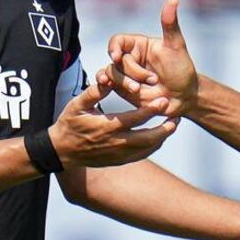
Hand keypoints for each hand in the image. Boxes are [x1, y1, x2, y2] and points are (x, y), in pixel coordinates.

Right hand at [53, 73, 175, 167]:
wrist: (62, 151)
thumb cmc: (69, 125)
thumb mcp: (77, 105)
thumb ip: (94, 91)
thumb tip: (108, 78)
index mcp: (107, 127)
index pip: (134, 118)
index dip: (151, 110)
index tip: (164, 101)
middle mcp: (116, 143)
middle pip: (147, 138)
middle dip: (164, 128)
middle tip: (177, 117)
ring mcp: (119, 154)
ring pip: (147, 148)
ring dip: (162, 137)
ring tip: (174, 125)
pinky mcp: (119, 161)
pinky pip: (142, 155)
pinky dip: (154, 147)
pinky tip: (161, 137)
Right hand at [106, 0, 199, 117]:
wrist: (184, 96)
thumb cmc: (182, 69)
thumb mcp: (176, 46)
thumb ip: (170, 24)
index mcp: (139, 45)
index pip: (118, 41)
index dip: (114, 47)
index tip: (117, 57)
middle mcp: (129, 58)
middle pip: (116, 61)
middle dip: (133, 72)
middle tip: (153, 80)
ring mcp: (125, 74)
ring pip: (111, 74)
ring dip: (124, 82)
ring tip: (139, 90)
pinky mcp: (122, 89)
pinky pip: (108, 87)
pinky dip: (105, 86)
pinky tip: (106, 86)